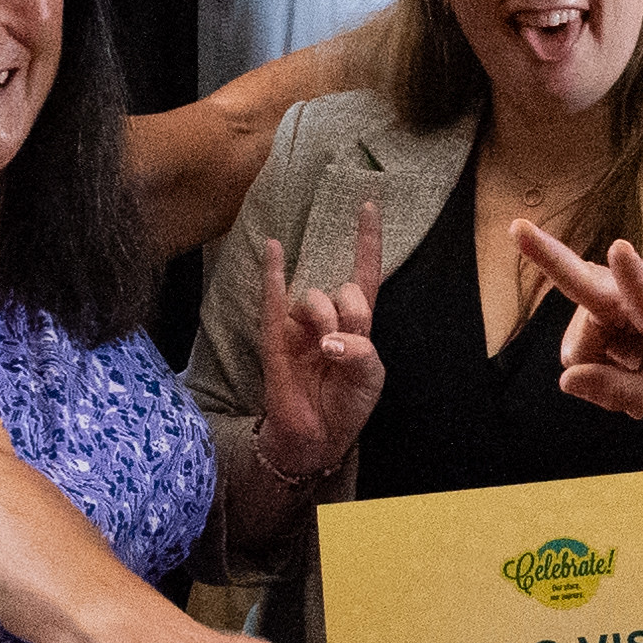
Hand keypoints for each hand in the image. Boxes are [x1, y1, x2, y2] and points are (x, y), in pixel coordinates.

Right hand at [255, 199, 386, 483]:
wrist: (316, 438)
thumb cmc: (345, 405)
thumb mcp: (370, 379)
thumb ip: (362, 352)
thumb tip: (330, 341)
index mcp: (357, 326)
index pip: (366, 275)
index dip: (368, 241)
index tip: (369, 204)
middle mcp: (329, 319)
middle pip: (344, 289)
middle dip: (351, 311)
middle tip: (344, 347)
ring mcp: (301, 327)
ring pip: (315, 297)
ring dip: (325, 318)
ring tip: (324, 350)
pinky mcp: (276, 340)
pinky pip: (272, 301)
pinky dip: (272, 273)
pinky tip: (273, 248)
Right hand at [522, 225, 642, 419]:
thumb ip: (626, 392)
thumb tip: (567, 380)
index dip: (632, 276)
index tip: (620, 249)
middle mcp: (637, 297)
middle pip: (584, 289)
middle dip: (550, 261)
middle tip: (517, 226)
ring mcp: (616, 299)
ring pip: (578, 347)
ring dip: (598, 370)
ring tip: (639, 376)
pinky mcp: (602, 310)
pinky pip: (581, 352)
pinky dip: (598, 370)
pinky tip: (628, 372)